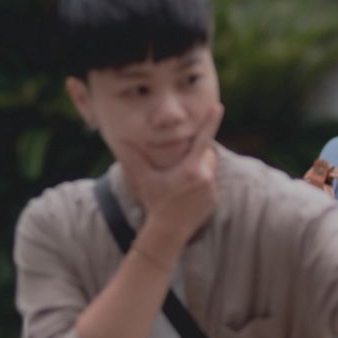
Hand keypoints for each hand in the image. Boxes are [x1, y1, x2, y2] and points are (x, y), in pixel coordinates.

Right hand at [111, 105, 222, 243]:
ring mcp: (212, 189)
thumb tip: (120, 139)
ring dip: (198, 169)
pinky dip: (201, 184)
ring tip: (180, 185)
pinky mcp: (216, 199)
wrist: (168, 231)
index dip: (210, 122)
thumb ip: (133, 158)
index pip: (203, 140)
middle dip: (196, 155)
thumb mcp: (144, 179)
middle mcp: (205, 177)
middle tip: (178, 169)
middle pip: (206, 154)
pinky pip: (210, 184)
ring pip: (209, 168)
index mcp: (190, 169)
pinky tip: (187, 196)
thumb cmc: (155, 202)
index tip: (218, 106)